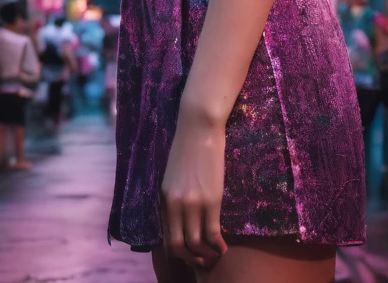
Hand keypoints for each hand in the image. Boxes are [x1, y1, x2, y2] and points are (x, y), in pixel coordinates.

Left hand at [161, 106, 227, 269]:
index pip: (166, 236)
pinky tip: (224, 247)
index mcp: (164, 199)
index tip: (190, 253)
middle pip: (178, 246)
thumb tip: (181, 218)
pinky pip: (213, 233)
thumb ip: (174, 197)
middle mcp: (175, 205)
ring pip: (196, 244)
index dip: (178, 251)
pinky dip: (218, 246)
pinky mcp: (211, 200)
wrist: (199, 126)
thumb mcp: (172, 175)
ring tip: (215, 255)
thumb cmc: (187, 146)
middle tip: (202, 260)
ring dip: (206, 255)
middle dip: (190, 258)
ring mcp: (193, 204)